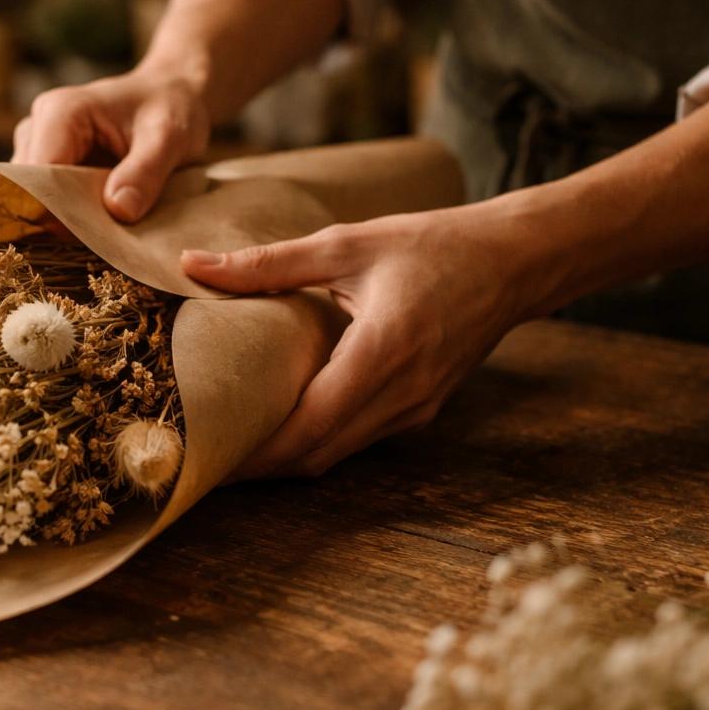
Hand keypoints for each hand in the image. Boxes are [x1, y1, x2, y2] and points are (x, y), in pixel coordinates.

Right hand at [12, 67, 210, 222]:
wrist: (170, 97)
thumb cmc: (170, 108)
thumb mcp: (169, 137)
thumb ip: (145, 171)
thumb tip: (118, 210)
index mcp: (60, 113)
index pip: (38, 177)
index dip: (59, 212)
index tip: (94, 237)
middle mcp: (37, 128)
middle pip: (31, 192)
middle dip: (63, 220)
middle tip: (107, 238)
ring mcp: (37, 149)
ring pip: (35, 202)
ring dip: (68, 222)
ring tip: (108, 230)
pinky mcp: (47, 169)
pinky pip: (47, 203)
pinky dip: (72, 219)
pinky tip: (101, 224)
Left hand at [181, 209, 536, 476]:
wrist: (514, 261)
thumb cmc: (432, 245)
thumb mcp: (347, 244)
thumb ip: (268, 263)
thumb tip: (194, 265)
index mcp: (382, 353)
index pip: (308, 426)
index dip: (255, 451)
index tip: (207, 452)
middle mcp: (402, 394)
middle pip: (317, 455)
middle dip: (258, 465)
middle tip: (203, 456)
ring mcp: (416, 408)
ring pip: (337, 454)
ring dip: (285, 457)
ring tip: (231, 444)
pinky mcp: (421, 409)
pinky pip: (359, 438)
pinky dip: (317, 440)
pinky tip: (282, 423)